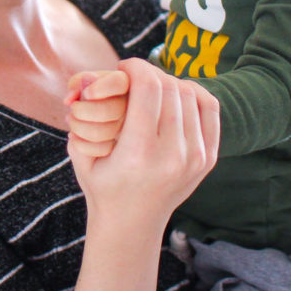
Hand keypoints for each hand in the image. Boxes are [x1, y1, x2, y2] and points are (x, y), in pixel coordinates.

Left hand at [65, 69, 128, 159]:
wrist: (90, 119)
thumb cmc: (84, 95)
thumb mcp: (78, 85)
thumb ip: (76, 85)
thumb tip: (72, 98)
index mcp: (122, 83)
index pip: (119, 82)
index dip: (103, 88)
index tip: (86, 93)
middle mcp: (131, 105)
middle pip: (112, 110)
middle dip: (83, 111)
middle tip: (72, 110)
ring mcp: (129, 127)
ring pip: (108, 131)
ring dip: (80, 128)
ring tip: (71, 121)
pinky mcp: (121, 148)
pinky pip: (104, 149)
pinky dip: (83, 145)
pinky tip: (75, 138)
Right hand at [69, 58, 219, 218]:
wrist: (132, 223)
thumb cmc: (101, 184)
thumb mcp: (80, 152)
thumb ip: (82, 114)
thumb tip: (89, 77)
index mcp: (139, 153)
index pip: (148, 88)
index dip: (135, 67)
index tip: (123, 67)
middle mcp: (172, 155)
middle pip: (169, 87)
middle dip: (149, 72)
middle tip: (135, 76)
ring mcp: (195, 157)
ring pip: (190, 93)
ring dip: (169, 82)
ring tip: (152, 88)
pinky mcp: (207, 157)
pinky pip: (209, 107)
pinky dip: (192, 93)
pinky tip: (175, 96)